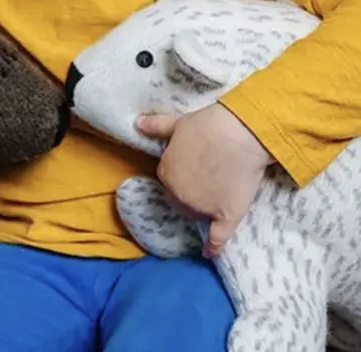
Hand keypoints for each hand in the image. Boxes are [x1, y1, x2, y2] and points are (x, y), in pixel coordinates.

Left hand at [136, 103, 273, 257]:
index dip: (182, 171)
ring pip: (197, 214)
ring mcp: (202, 208)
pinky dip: (213, 247)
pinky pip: (217, 238)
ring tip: (219, 189)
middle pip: (181, 199)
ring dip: (203, 207)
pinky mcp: (225, 216)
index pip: (169, 179)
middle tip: (207, 174)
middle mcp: (180, 195)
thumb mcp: (177, 123)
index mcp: (166, 173)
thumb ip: (156, 127)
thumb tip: (137, 123)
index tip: (194, 163)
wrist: (238, 133)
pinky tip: (209, 253)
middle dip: (190, 190)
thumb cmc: (207, 125)